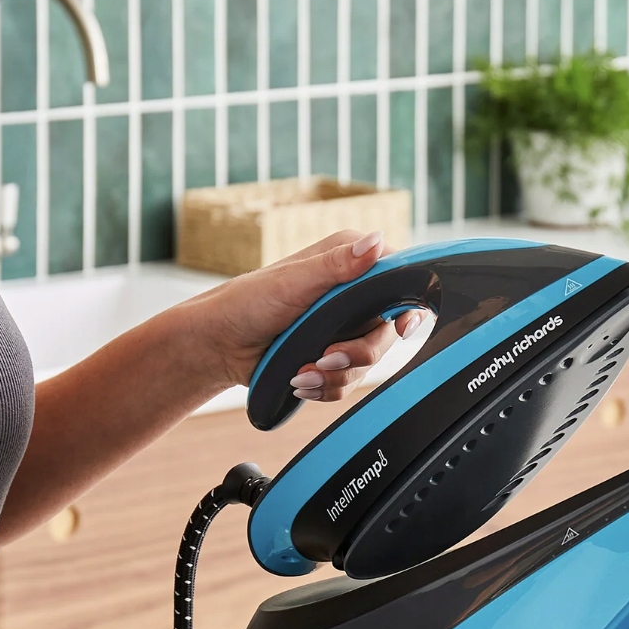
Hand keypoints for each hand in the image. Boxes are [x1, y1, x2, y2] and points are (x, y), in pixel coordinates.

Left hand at [185, 229, 422, 402]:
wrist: (219, 345)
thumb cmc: (247, 302)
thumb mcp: (295, 280)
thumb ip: (339, 265)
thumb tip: (375, 242)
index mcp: (349, 263)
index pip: (400, 280)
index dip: (409, 305)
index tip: (401, 326)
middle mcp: (352, 295)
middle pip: (388, 333)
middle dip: (358, 353)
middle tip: (327, 356)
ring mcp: (344, 329)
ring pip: (369, 364)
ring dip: (335, 375)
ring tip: (302, 371)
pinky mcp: (333, 358)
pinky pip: (349, 383)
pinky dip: (325, 387)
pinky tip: (300, 380)